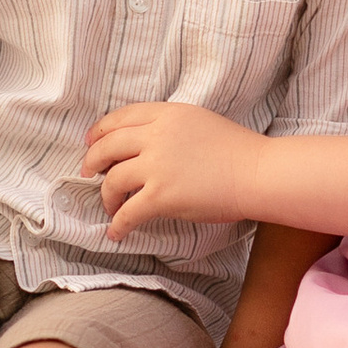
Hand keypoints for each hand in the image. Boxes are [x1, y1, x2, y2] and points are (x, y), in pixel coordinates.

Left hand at [82, 104, 263, 236]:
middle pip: (108, 145)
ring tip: (110, 207)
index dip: (100, 130)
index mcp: (167, 114)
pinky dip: (117, 225)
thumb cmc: (238, 151)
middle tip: (88, 174)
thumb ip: (170, 127)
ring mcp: (157, 165)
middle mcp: (157, 135)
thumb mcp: (200, 122)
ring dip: (106, 196)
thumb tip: (144, 145)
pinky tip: (116, 233)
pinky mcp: (161, 195)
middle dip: (92, 161)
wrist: (258, 173)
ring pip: (113, 179)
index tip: (91, 142)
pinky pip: (127, 212)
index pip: (121, 117)